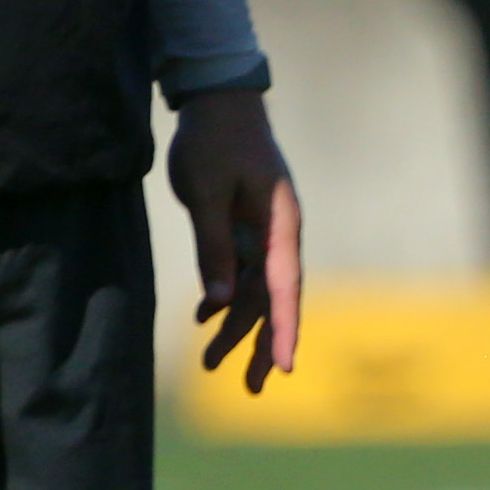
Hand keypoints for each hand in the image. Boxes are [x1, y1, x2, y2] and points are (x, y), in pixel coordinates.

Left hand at [167, 87, 306, 393]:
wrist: (219, 102)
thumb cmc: (214, 141)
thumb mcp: (207, 192)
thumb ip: (215, 245)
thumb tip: (223, 299)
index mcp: (280, 226)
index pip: (285, 289)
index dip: (285, 331)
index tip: (283, 369)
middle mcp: (279, 235)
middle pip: (275, 300)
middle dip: (262, 344)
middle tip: (250, 388)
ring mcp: (264, 233)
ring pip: (257, 292)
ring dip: (238, 327)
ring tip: (213, 365)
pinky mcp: (246, 228)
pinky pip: (242, 273)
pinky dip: (225, 298)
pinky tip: (205, 318)